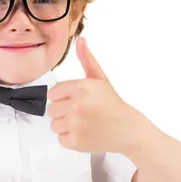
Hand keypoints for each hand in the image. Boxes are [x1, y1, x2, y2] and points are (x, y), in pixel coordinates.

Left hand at [47, 37, 144, 153]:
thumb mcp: (100, 79)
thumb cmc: (112, 103)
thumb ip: (87, 59)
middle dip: (64, 112)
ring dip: (66, 126)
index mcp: (80, 88)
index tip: (76, 101)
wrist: (128, 129)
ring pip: (54, 125)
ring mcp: (76, 125)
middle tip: (82, 113)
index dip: (63, 97)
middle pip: (52, 110)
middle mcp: (76, 105)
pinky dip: (71, 139)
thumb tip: (81, 40)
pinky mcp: (76, 141)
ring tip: (83, 123)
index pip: (52, 93)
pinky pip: (61, 139)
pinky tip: (84, 133)